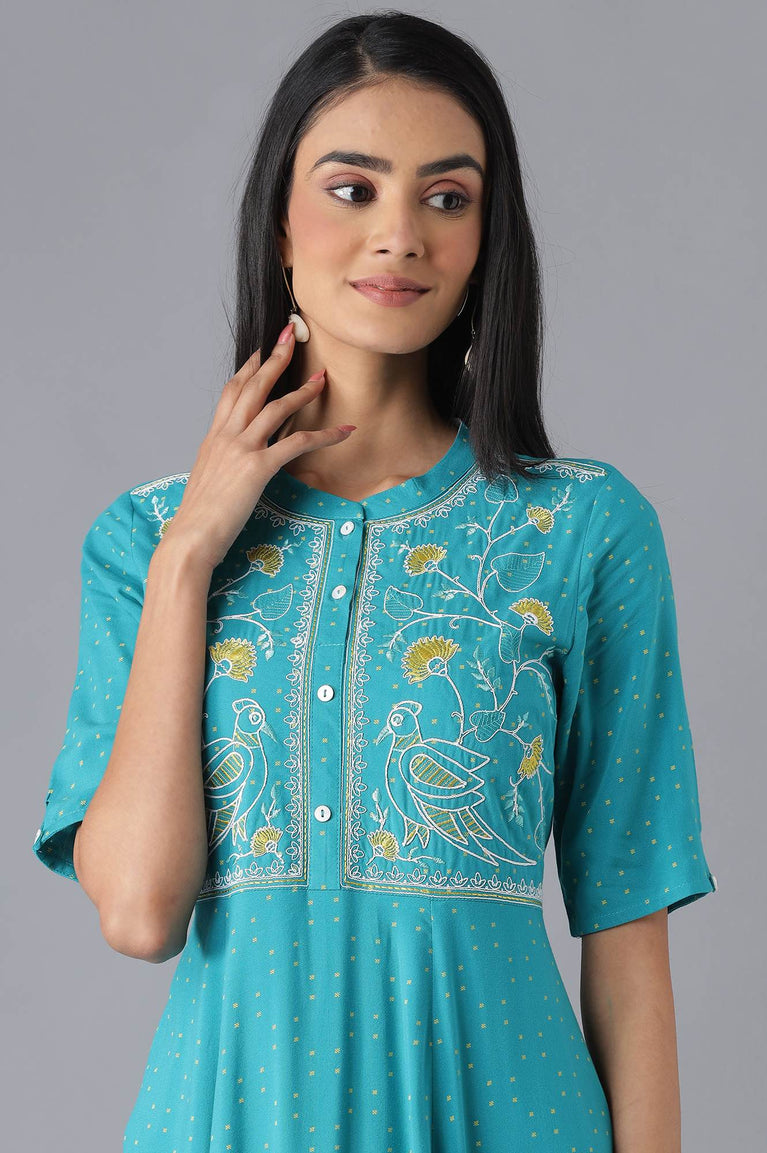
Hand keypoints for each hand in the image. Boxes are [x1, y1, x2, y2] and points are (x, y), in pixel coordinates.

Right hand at [158, 323, 353, 571]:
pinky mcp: (258, 467)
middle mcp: (225, 436)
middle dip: (275, 357)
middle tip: (292, 334)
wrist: (190, 538)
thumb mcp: (207, 480)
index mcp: (213, 438)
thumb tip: (231, 464)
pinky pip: (297, 443)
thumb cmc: (198, 518)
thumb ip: (220, 464)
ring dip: (303, 390)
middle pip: (254, 385)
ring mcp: (241, 448)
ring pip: (276, 407)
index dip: (250, 367)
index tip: (264, 349)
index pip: (232, 391)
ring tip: (322, 377)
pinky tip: (343, 432)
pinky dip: (324, 435)